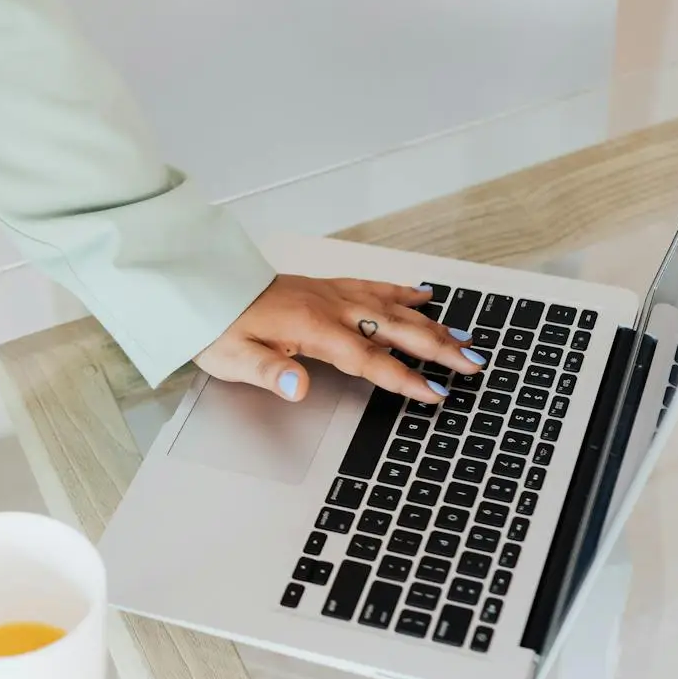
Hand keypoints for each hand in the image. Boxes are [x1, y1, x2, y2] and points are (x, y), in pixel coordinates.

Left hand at [195, 275, 486, 402]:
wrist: (203, 288)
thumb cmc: (218, 327)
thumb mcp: (234, 358)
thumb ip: (268, 372)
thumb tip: (296, 386)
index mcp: (314, 329)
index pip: (370, 359)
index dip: (405, 377)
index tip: (436, 392)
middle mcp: (331, 307)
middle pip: (396, 329)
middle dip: (438, 347)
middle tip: (474, 363)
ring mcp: (331, 294)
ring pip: (392, 307)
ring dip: (430, 323)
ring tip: (463, 335)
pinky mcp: (325, 287)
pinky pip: (373, 287)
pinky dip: (401, 292)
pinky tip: (420, 294)